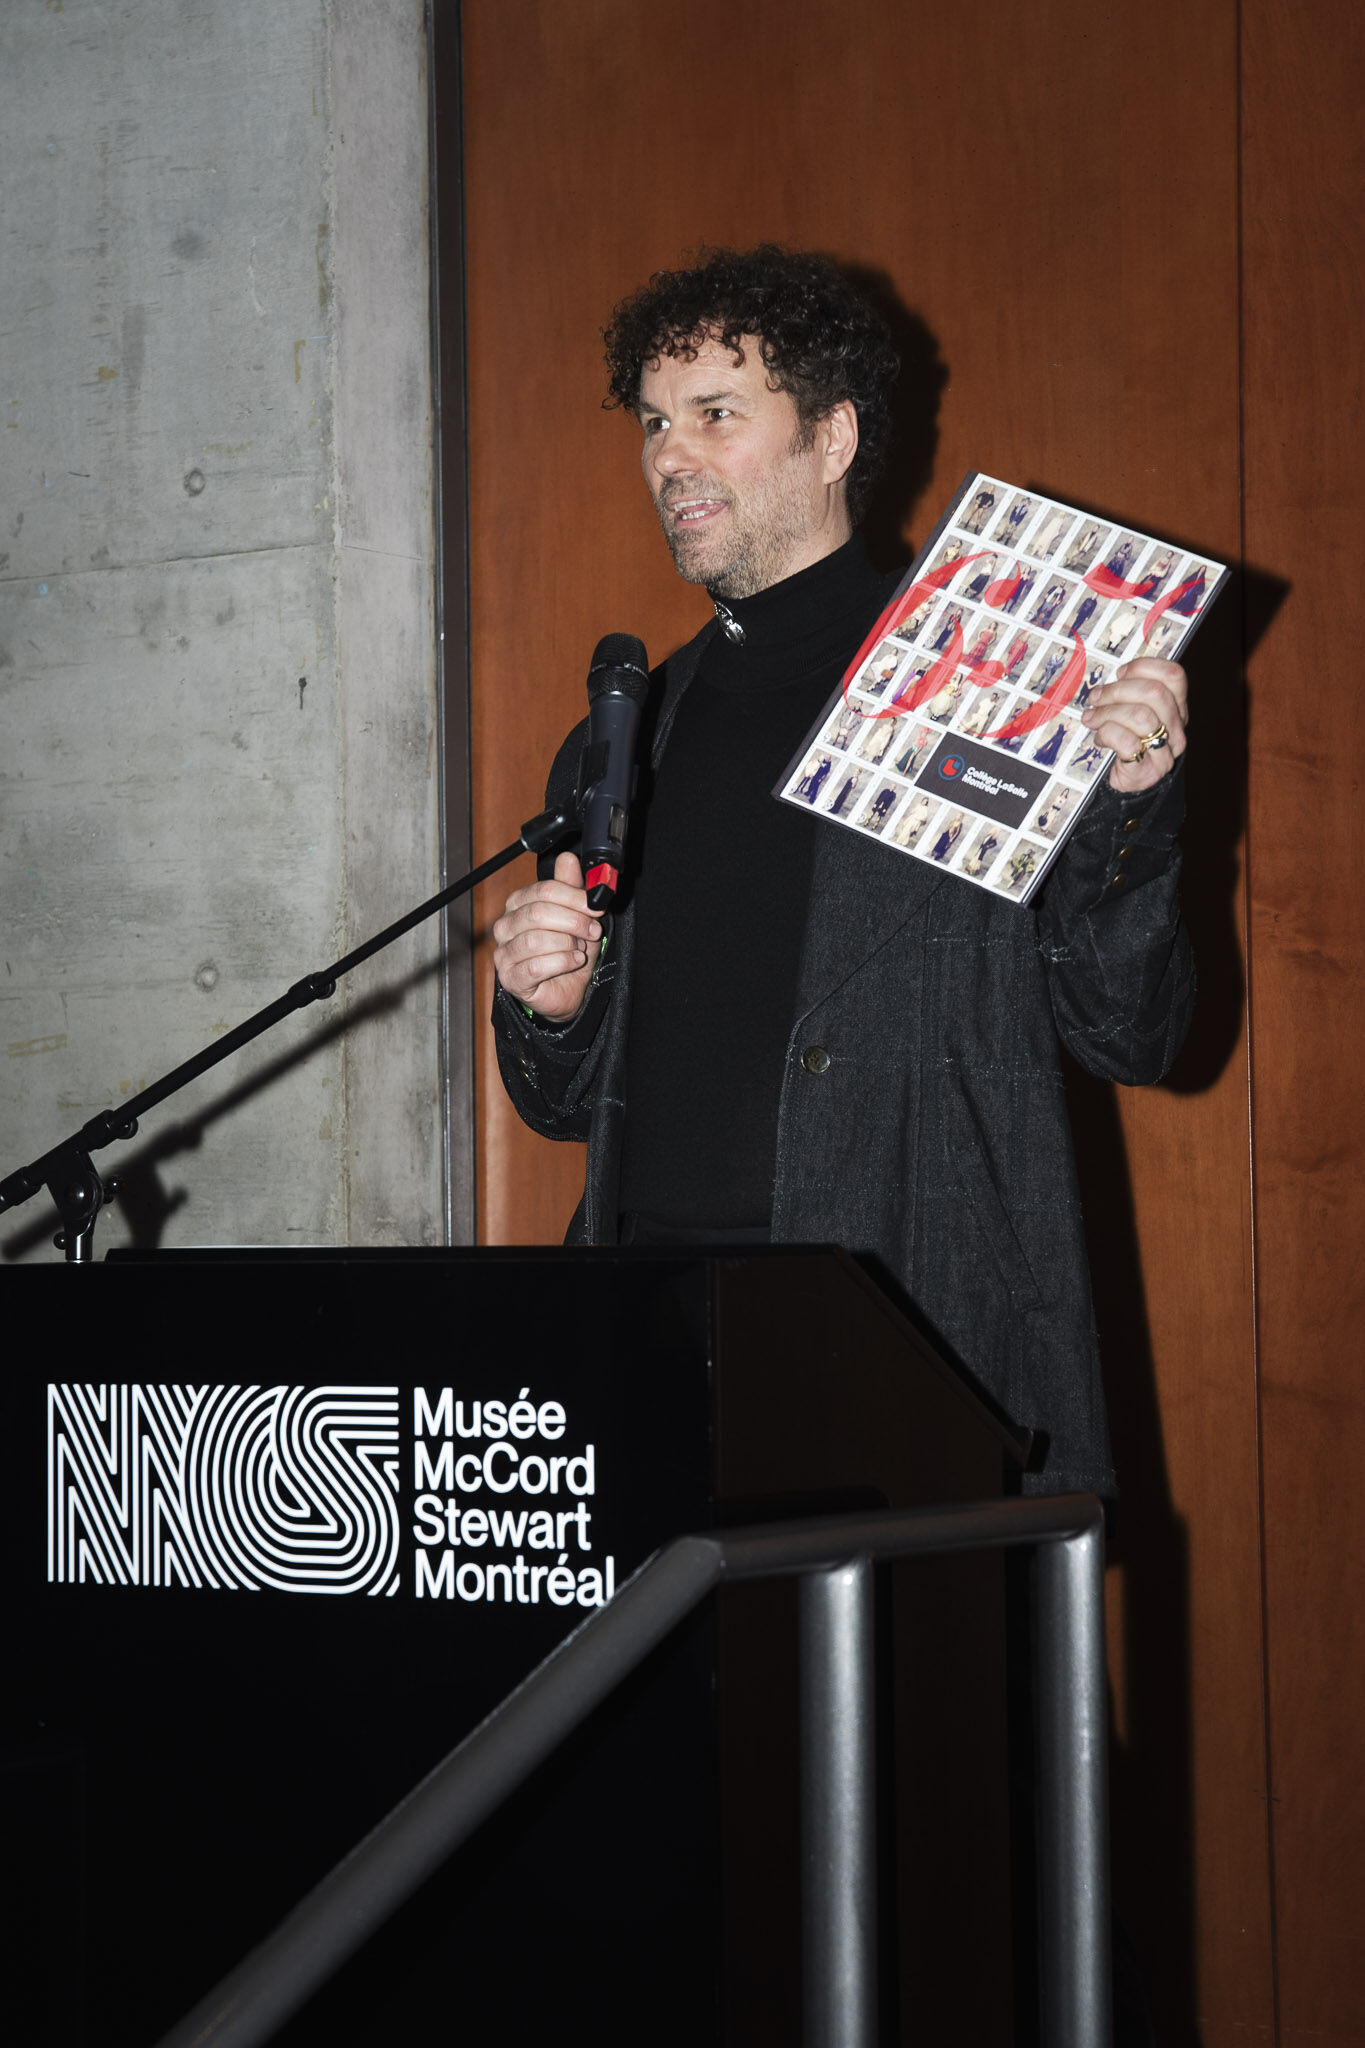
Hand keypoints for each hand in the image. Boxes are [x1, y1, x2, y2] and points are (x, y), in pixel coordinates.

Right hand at [492, 851, 600, 1021]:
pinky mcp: (510, 978)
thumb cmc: (569, 952)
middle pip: (538, 912)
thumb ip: (571, 887)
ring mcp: (504, 953)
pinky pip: (535, 965)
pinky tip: (573, 961)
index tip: (595, 908)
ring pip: (536, 939)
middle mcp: (505, 926)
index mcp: (518, 904)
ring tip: (579, 950)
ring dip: (567, 944)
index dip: (573, 898)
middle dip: (573, 921)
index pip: (543, 891)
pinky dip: (561, 962)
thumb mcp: (577, 915)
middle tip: (592, 931)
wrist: (568, 990)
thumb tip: (568, 858)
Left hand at [1081, 657, 1187, 793]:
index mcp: (1176, 708)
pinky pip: (1128, 742)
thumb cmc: (1124, 743)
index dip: (1144, 667)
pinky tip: (1099, 738)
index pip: (1174, 675)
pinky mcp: (1147, 771)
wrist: (1126, 787)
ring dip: (1108, 712)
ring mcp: (1164, 751)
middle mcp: (1176, 729)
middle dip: (1117, 690)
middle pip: (1155, 693)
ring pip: (1141, 716)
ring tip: (1091, 718)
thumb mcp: (1131, 713)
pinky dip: (1107, 734)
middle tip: (1096, 697)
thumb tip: (1110, 678)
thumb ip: (1128, 694)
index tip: (1120, 673)